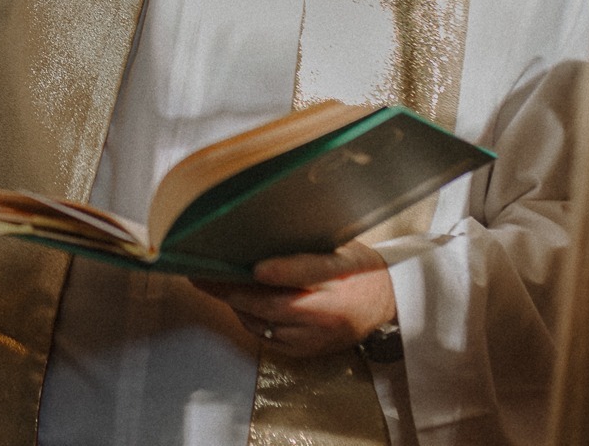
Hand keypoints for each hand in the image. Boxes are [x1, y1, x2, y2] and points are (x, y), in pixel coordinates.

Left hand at [193, 241, 396, 358]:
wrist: (386, 304)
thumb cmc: (358, 268)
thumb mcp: (341, 248)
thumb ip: (306, 248)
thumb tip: (259, 238)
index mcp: (342, 275)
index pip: (308, 272)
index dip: (280, 271)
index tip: (253, 267)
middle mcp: (330, 310)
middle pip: (273, 304)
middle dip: (232, 290)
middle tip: (202, 275)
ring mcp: (318, 336)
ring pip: (264, 323)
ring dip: (235, 305)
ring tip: (212, 285)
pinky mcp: (309, 351)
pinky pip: (268, 338)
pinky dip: (249, 320)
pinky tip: (237, 303)